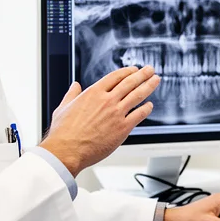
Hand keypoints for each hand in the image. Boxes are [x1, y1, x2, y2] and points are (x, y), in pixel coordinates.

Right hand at [40, 66, 159, 175]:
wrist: (67, 150)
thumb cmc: (63, 132)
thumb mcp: (63, 107)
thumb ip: (71, 94)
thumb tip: (75, 86)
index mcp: (93, 93)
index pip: (116, 76)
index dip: (127, 72)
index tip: (134, 70)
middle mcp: (107, 100)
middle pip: (130, 82)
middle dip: (142, 74)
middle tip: (150, 70)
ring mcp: (116, 113)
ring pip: (138, 95)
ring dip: (149, 86)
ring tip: (155, 80)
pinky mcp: (122, 128)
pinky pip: (139, 115)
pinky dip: (147, 109)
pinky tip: (150, 106)